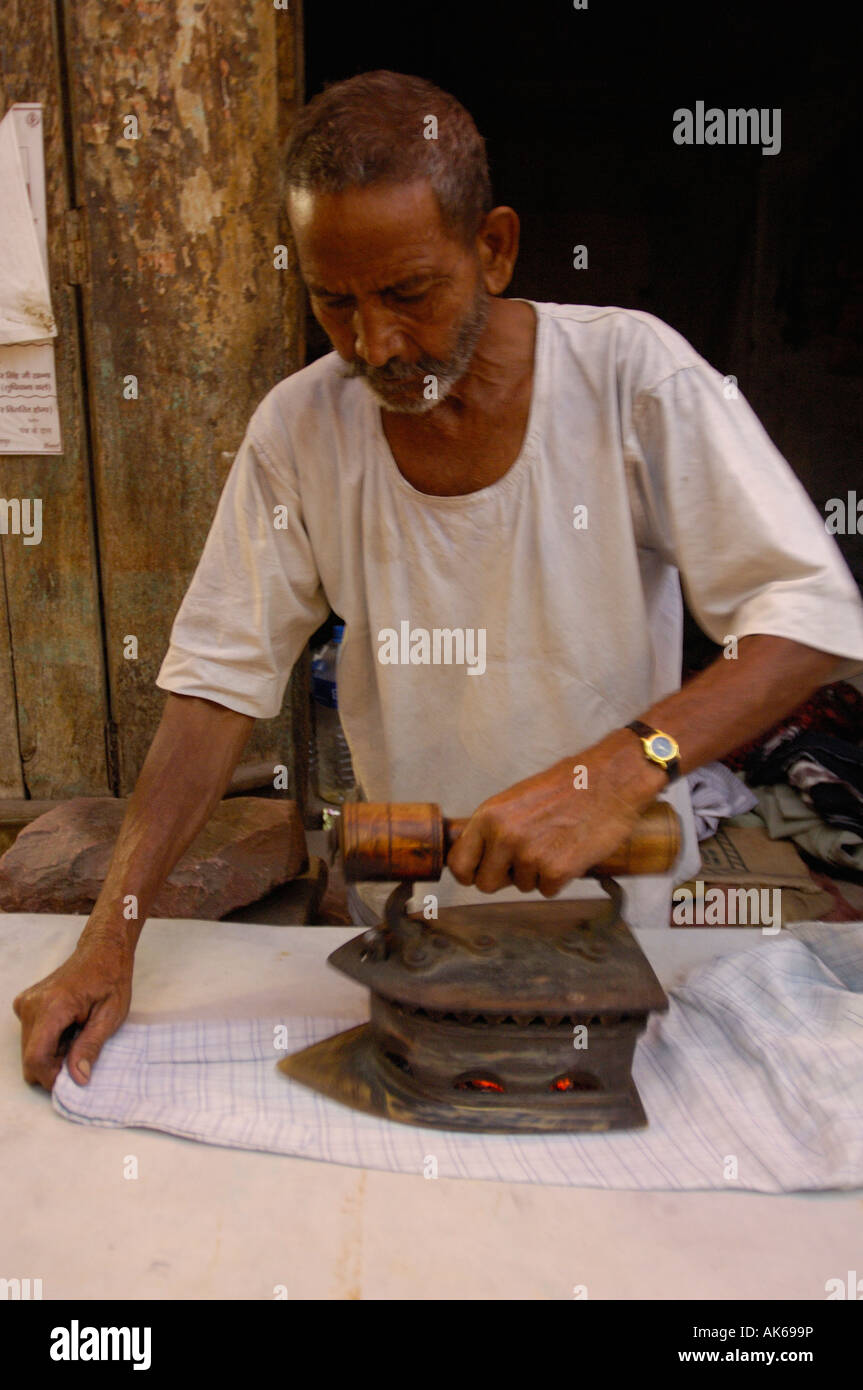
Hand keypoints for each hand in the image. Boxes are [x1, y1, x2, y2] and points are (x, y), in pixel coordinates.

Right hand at [13, 930, 133, 1090]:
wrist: (102, 950)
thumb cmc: (110, 979)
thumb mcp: (110, 1016)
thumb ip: (90, 1047)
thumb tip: (78, 1078)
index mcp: (52, 1007)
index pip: (36, 1058)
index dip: (52, 1078)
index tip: (74, 1079)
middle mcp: (31, 1005)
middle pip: (30, 1058)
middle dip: (54, 1066)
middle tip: (81, 1051)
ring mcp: (24, 1004)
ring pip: (29, 1051)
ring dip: (52, 1053)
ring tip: (77, 1035)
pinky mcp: (24, 1005)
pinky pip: (31, 1038)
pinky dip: (49, 1042)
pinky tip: (69, 1028)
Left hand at [447, 733, 662, 895]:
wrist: (610, 782)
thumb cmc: (567, 787)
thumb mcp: (517, 799)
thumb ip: (495, 828)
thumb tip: (480, 858)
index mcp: (489, 816)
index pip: (458, 864)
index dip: (469, 873)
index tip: (479, 873)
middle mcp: (504, 837)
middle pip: (486, 884)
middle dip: (504, 878)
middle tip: (525, 860)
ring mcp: (530, 855)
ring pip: (522, 886)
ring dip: (537, 873)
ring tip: (555, 844)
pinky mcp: (557, 871)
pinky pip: (547, 890)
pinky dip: (559, 878)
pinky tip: (570, 852)